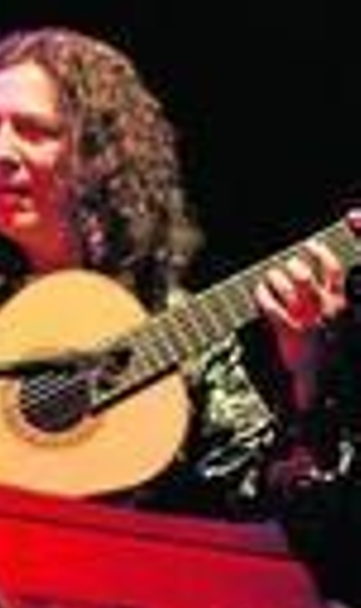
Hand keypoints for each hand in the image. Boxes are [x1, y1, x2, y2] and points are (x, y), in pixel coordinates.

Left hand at [253, 214, 355, 409]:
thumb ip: (345, 299)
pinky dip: (262, 295)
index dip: (340, 243)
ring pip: (290, 282)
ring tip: (272, 277)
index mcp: (345, 303)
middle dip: (298, 262)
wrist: (333, 388)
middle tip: (293, 262)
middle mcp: (329, 307)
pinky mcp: (290, 329)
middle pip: (309, 270)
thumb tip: (348, 256)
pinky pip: (271, 304)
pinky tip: (259, 293)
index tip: (345, 219)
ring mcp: (309, 317)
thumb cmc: (335, 358)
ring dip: (277, 276)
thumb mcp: (345, 325)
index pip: (340, 266)